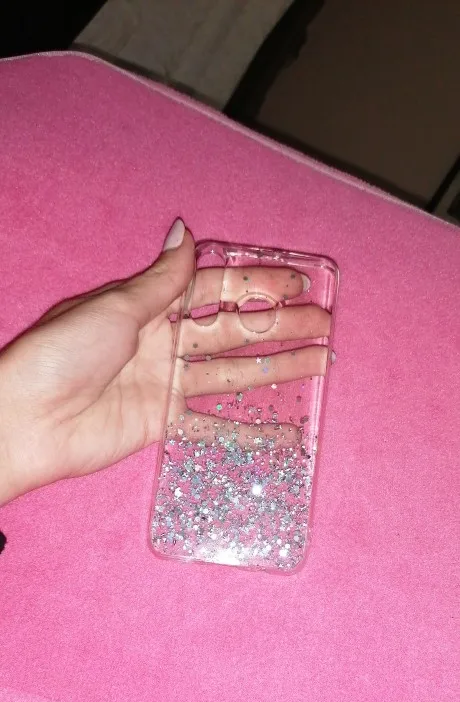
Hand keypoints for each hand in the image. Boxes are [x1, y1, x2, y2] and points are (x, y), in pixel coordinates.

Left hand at [0, 219, 329, 504]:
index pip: (215, 288)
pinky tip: (282, 425)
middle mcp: (162, 342)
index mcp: (149, 305)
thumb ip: (162, 280)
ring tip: (321, 361)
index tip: (299, 283)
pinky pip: (214, 424)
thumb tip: (185, 230)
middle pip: (233, 330)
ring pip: (234, 372)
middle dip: (279, 325)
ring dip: (277, 366)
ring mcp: (166, 384)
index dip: (256, 284)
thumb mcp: (116, 307)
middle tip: (325, 322)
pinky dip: (248, 428)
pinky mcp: (163, 423)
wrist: (28, 421)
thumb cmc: (62, 355)